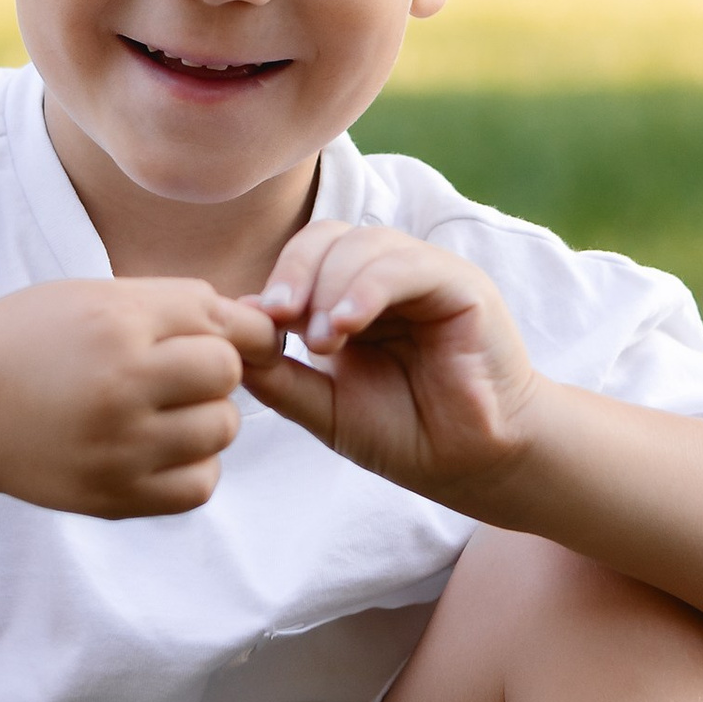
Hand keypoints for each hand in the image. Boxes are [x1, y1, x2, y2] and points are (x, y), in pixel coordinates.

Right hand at [0, 277, 278, 519]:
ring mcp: (117, 448)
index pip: (223, 323)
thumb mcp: (91, 297)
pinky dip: (193, 467)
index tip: (230, 337)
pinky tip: (160, 449)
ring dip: (206, 418)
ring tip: (164, 410)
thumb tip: (258, 325)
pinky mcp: (112, 497)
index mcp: (116, 323)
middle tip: (177, 372)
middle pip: (226, 373)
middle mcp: (120, 385)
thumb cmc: (25, 340)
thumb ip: (172, 305)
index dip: (236, 330)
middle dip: (213, 369)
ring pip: (222, 429)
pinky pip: (199, 485)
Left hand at [240, 224, 539, 505]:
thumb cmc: (403, 432)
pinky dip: (369, 289)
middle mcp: (386, 276)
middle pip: (328, 238)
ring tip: (324, 343)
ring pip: (363, 245)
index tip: (254, 323)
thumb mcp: (325, 406)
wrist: (471, 464)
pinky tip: (347, 325)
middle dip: (296, 275)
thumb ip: (279, 374)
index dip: (278, 279)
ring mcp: (424, 274)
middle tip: (279, 321)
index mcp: (351, 295)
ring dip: (330, 287)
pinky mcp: (459, 284)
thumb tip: (231, 332)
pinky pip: (406, 266)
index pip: (305, 256)